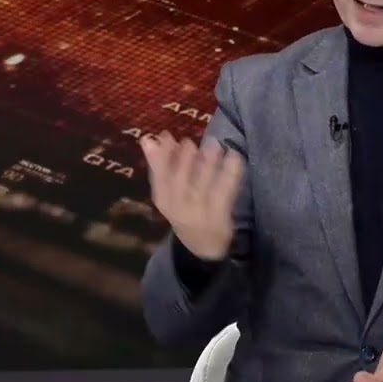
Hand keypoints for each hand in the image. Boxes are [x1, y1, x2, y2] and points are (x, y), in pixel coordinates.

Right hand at [141, 131, 243, 260]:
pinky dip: (231, 174)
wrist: (202, 246)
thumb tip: (147, 138)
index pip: (159, 178)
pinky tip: (235, 156)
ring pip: (202, 187)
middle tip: (188, 142)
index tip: (165, 136)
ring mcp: (200, 212)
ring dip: (208, 164)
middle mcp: (179, 208)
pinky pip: (225, 192)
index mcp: (163, 200)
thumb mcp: (166, 192)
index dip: (160, 157)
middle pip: (179, 184)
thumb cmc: (182, 210)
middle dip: (183, 161)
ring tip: (214, 144)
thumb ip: (158, 165)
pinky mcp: (220, 214)